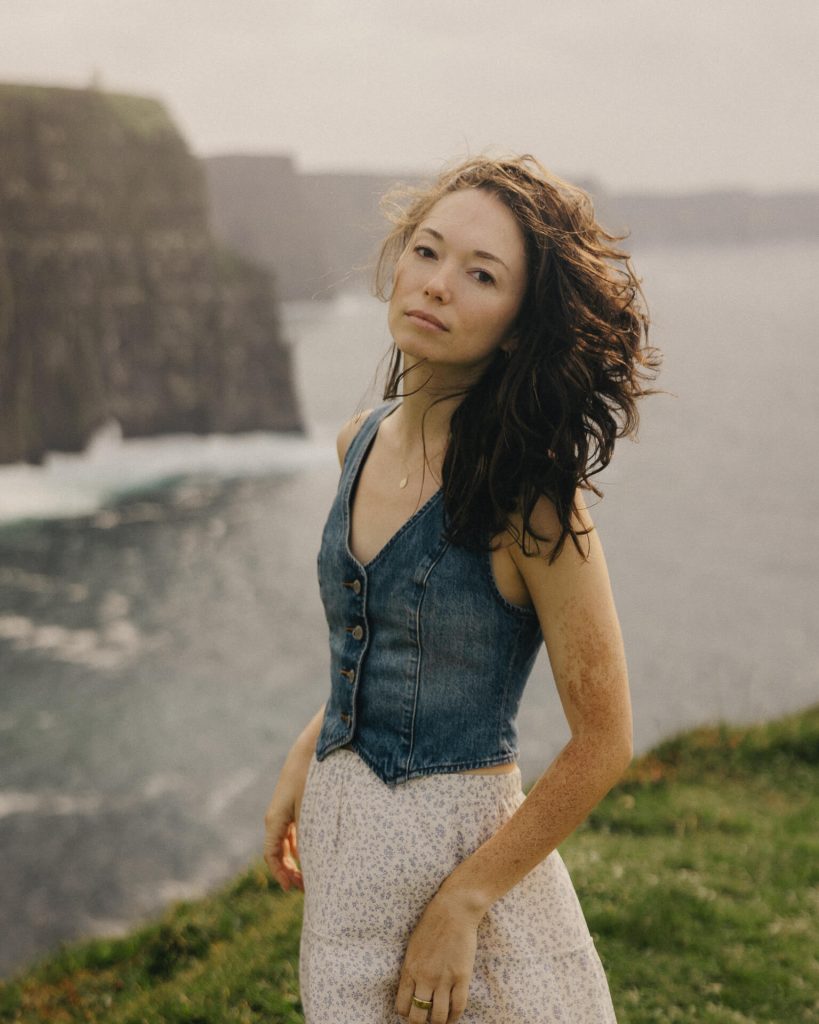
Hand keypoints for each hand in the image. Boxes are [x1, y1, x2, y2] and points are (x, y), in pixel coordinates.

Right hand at [263, 755, 309, 891]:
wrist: (311, 748)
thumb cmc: (310, 779)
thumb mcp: (310, 810)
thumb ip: (308, 836)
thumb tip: (311, 861)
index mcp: (274, 820)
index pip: (271, 855)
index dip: (280, 874)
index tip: (292, 888)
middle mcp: (275, 817)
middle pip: (277, 852)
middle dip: (288, 871)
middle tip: (304, 888)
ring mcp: (284, 810)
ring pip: (285, 842)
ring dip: (294, 859)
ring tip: (308, 875)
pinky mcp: (294, 804)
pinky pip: (292, 831)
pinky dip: (299, 845)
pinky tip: (310, 853)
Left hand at [394, 890, 482, 1023]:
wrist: (453, 910)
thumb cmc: (431, 924)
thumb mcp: (413, 947)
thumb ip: (411, 969)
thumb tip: (411, 990)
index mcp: (409, 969)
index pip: (402, 1006)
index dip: (406, 1013)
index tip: (412, 1011)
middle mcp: (425, 978)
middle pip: (418, 1016)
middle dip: (420, 1022)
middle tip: (425, 1019)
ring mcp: (444, 979)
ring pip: (438, 1017)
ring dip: (438, 1022)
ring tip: (440, 1019)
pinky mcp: (461, 977)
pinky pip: (458, 1007)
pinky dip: (455, 1017)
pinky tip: (453, 1016)